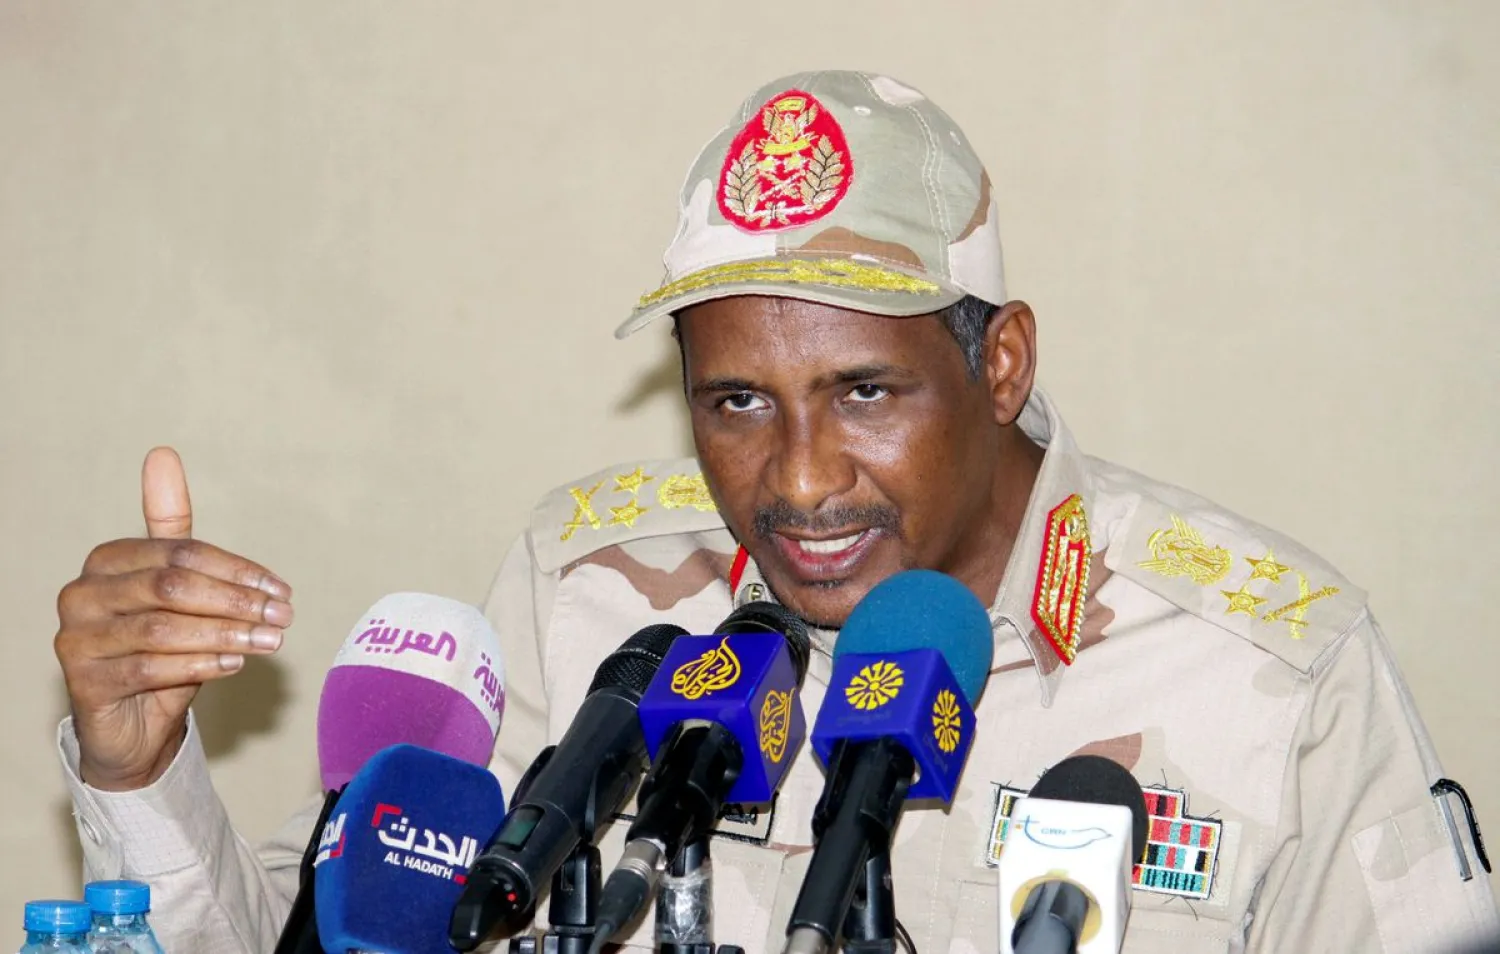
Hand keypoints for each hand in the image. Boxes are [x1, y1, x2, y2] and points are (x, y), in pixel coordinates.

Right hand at [54, 448, 293, 790]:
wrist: (131, 724)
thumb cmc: (160, 646)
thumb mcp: (174, 587)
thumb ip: (173, 528)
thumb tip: (161, 453)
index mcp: (108, 560)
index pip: (181, 553)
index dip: (237, 570)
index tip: (282, 590)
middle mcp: (82, 593)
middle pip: (172, 587)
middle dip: (236, 600)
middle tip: (283, 617)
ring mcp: (77, 638)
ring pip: (163, 628)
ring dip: (226, 634)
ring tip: (269, 641)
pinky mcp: (83, 681)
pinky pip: (149, 667)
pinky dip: (200, 665)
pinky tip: (234, 664)